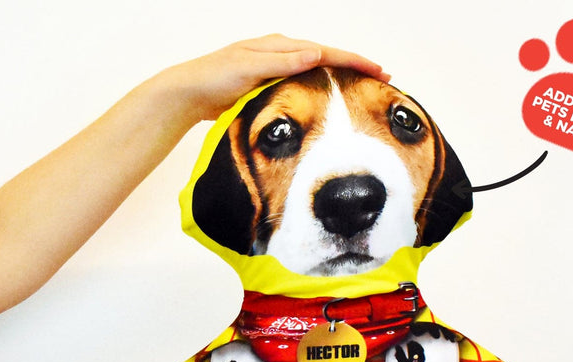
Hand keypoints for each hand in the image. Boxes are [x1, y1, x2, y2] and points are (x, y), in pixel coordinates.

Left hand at [156, 34, 390, 123]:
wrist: (188, 94)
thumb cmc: (214, 80)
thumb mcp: (247, 68)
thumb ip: (281, 62)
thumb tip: (316, 53)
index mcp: (280, 47)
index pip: (327, 52)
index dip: (356, 61)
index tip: (381, 72)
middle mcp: (283, 55)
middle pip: (328, 59)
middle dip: (356, 68)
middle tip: (384, 79)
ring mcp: (279, 71)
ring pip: (319, 73)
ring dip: (343, 80)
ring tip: (367, 89)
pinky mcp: (273, 88)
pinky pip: (306, 87)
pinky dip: (325, 91)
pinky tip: (334, 103)